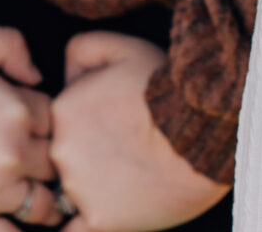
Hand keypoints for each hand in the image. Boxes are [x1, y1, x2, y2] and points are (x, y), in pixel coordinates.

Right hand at [0, 27, 62, 230]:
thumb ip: (11, 46)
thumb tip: (36, 76)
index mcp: (18, 109)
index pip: (54, 122)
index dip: (41, 124)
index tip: (26, 128)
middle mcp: (12, 151)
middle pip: (53, 164)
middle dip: (43, 162)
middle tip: (30, 164)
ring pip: (43, 205)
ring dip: (42, 203)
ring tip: (32, 201)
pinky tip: (16, 229)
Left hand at [48, 33, 227, 231]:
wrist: (204, 130)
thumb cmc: (169, 88)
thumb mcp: (122, 47)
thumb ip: (81, 50)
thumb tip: (65, 73)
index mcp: (62, 110)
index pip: (57, 126)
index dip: (80, 128)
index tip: (104, 130)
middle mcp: (62, 151)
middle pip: (62, 160)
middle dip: (84, 158)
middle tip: (122, 153)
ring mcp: (78, 189)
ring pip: (71, 194)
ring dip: (91, 189)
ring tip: (130, 178)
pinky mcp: (99, 221)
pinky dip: (80, 226)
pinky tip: (102, 216)